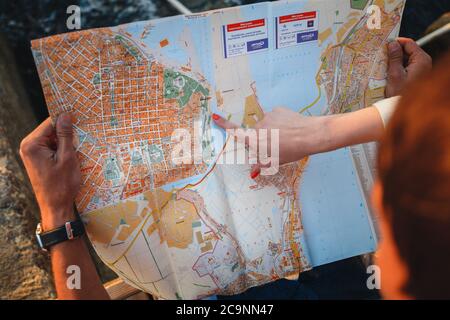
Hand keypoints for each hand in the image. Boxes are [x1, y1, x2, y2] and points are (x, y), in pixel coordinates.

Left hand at [20, 113, 80, 230]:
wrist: (55, 207)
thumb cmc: (62, 185)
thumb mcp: (67, 158)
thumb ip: (65, 135)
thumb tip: (65, 116)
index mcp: (32, 144)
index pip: (50, 122)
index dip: (66, 121)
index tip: (81, 122)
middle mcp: (28, 146)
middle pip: (50, 130)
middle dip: (66, 134)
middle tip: (80, 141)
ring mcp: (31, 153)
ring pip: (52, 139)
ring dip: (65, 143)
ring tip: (76, 152)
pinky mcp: (37, 159)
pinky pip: (51, 147)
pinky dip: (62, 150)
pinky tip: (71, 158)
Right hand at [212, 108, 328, 176]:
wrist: (310, 135)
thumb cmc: (293, 151)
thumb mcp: (276, 162)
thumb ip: (262, 165)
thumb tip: (253, 172)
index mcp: (256, 140)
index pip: (236, 132)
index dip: (224, 124)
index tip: (214, 116)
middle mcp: (259, 127)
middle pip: (256, 132)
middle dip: (263, 137)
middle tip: (278, 144)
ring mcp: (268, 116)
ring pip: (267, 124)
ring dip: (273, 129)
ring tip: (288, 136)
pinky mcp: (278, 110)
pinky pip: (276, 116)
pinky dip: (280, 122)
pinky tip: (290, 128)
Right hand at [386, 37, 431, 96]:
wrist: (404, 109)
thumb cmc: (400, 93)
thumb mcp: (395, 74)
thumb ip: (394, 58)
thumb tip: (392, 44)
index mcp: (421, 60)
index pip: (409, 43)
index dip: (397, 42)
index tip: (384, 43)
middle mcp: (423, 62)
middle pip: (408, 50)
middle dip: (395, 51)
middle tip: (381, 53)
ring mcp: (421, 69)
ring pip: (407, 58)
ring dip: (395, 59)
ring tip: (383, 62)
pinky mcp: (416, 74)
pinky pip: (407, 65)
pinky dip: (398, 65)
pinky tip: (388, 69)